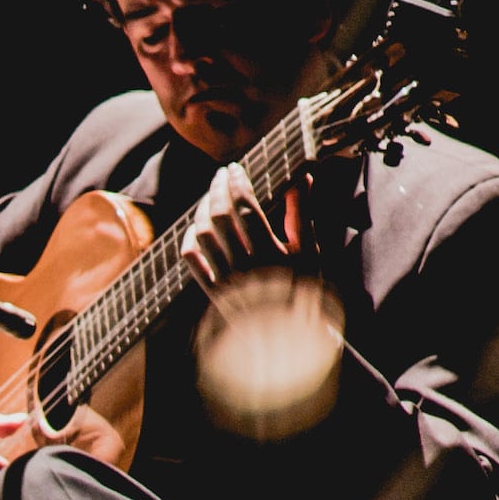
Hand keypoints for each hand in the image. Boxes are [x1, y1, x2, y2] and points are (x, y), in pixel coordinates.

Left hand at [176, 168, 299, 286]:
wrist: (290, 332)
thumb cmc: (303, 286)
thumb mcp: (309, 250)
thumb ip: (302, 212)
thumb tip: (304, 176)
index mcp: (273, 254)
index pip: (246, 208)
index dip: (238, 184)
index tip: (235, 167)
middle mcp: (246, 266)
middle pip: (220, 217)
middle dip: (218, 189)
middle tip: (220, 174)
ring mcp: (226, 279)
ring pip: (202, 234)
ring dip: (202, 209)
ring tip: (210, 196)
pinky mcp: (212, 290)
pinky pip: (190, 258)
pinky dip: (189, 237)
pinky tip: (197, 226)